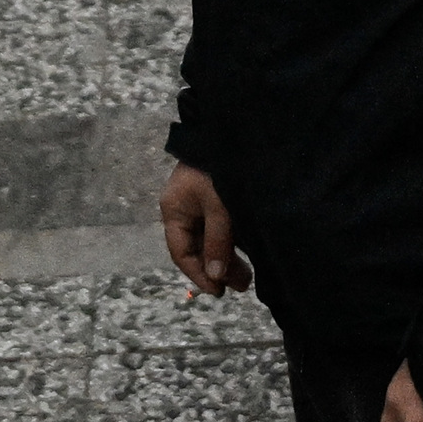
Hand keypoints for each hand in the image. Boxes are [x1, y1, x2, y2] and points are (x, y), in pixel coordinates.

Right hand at [160, 161, 249, 296]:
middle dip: (217, 268)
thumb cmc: (218, 169)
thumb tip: (216, 276)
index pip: (181, 253)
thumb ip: (217, 242)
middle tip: (240, 286)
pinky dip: (232, 241)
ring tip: (248, 276)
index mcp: (174, 209)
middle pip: (197, 247)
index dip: (199, 275)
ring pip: (211, 238)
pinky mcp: (218, 195)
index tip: (218, 291)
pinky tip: (247, 253)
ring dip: (228, 257)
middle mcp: (185, 208)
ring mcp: (201, 202)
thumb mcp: (219, 207)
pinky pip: (221, 226)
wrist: (231, 129)